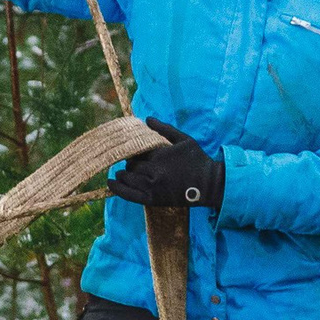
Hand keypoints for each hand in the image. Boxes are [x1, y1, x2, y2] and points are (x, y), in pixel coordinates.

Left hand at [109, 121, 225, 210]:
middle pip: (131, 164)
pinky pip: (129, 195)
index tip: (135, 150)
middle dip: (129, 162)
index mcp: (161, 155)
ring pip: (128, 177)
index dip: (135, 150)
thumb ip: (164, 129)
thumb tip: (147, 119)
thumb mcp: (184, 139)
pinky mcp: (153, 200)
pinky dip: (118, 189)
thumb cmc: (197, 160)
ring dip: (123, 174)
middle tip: (130, 161)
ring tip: (121, 172)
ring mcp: (152, 187)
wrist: (209, 185)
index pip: (138, 150)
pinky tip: (111, 183)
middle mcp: (155, 171)